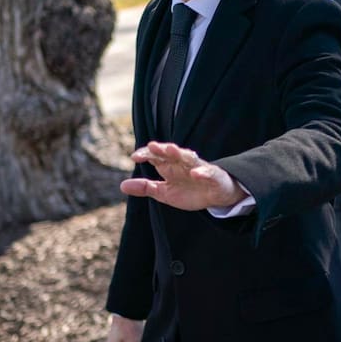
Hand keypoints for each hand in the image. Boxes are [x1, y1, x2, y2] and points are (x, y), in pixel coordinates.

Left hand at [124, 141, 247, 210]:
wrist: (217, 195)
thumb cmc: (190, 191)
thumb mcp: (165, 192)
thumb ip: (146, 188)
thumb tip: (122, 185)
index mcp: (171, 167)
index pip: (157, 157)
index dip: (147, 155)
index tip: (135, 157)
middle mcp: (183, 164)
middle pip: (172, 154)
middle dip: (162, 149)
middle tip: (152, 146)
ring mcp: (199, 169)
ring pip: (189, 158)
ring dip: (180, 153)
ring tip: (171, 149)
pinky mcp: (213, 176)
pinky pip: (207, 173)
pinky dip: (202, 172)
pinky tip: (195, 173)